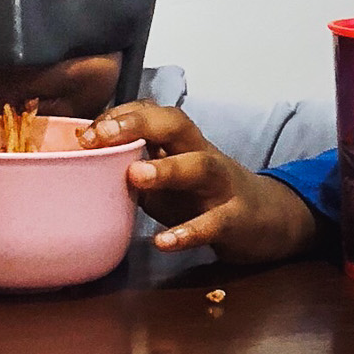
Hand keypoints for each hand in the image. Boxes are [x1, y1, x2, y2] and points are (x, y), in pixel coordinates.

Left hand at [78, 102, 315, 264]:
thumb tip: (83, 168)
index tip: (84, 133)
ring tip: (135, 175)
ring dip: (167, 169)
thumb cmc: (203, 197)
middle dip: (138, 123)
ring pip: (200, 165)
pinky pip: (214, 222)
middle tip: (101, 136)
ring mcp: (223, 185)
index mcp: (182, 143)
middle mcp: (202, 154)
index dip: (119, 116)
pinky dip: (188, 232)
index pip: (152, 112)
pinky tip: (164, 241)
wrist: (269, 220)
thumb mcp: (168, 181)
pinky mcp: (237, 219)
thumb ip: (135, 171)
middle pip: (176, 124)